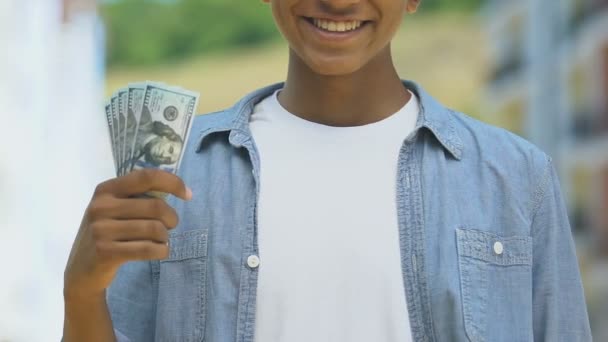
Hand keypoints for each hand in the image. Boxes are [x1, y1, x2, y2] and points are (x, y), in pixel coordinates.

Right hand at [63, 169, 191, 301]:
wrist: (81, 271)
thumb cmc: (107, 234)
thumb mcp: (114, 209)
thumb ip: (138, 197)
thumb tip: (179, 189)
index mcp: (106, 189)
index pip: (146, 177)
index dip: (173, 183)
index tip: (188, 195)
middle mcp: (101, 206)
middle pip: (156, 206)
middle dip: (172, 218)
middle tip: (170, 226)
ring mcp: (101, 230)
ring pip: (154, 229)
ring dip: (165, 237)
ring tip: (161, 241)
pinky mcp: (105, 252)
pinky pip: (148, 249)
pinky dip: (161, 251)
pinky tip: (159, 252)